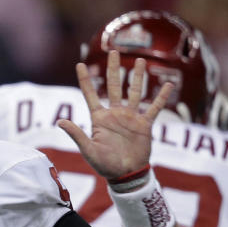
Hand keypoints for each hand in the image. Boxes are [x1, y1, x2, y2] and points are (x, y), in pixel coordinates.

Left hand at [58, 49, 172, 179]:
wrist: (126, 175)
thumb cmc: (104, 165)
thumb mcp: (88, 150)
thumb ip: (76, 134)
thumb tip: (60, 121)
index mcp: (99, 118)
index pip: (90, 94)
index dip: (85, 80)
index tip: (80, 64)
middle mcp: (115, 114)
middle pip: (114, 86)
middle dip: (113, 69)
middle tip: (114, 51)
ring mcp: (130, 118)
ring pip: (134, 92)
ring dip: (137, 77)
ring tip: (140, 61)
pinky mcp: (144, 124)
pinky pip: (154, 108)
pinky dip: (160, 97)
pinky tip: (167, 84)